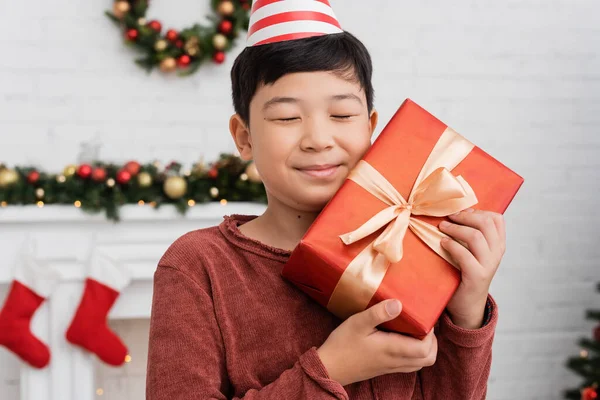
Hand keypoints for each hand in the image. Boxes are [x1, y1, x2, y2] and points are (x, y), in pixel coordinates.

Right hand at [317, 299, 436, 385]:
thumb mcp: (358, 323)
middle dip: (432, 342)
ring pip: (419, 364)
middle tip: (424, 325)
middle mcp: (395, 361)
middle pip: (428, 359)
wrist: (329, 367)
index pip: (425, 349)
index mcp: (392, 349)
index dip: (431, 334)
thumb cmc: (342, 344)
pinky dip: (413, 354)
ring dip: (424, 349)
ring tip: (415, 331)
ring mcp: (390, 367)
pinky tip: (401, 340)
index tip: (424, 318)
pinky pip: (408, 365)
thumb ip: (378, 313)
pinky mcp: (384, 369)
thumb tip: (399, 303)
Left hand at [438, 208, 505, 328]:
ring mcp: (489, 265)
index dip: (477, 211)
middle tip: (448, 216)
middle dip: (464, 216)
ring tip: (442, 227)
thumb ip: (470, 234)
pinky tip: (442, 243)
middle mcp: (497, 253)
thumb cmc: (464, 273)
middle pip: (486, 223)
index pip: (496, 218)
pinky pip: (465, 255)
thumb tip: (454, 211)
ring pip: (476, 236)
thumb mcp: (471, 251)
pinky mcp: (477, 276)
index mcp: (498, 244)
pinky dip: (452, 245)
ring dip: (455, 229)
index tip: (460, 211)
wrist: (467, 305)